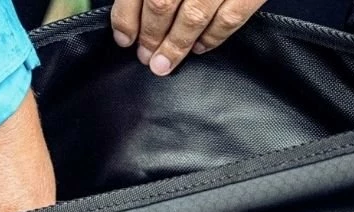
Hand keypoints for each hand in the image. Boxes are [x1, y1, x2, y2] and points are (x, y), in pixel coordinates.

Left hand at [110, 0, 265, 75]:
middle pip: (162, 3)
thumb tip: (131, 8)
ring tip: (165, 63)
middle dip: (150, 36)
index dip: (126, 17)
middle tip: (145, 57)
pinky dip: (212, 37)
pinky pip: (229, 18)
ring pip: (193, 17)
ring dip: (176, 46)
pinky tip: (199, 47)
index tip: (124, 38)